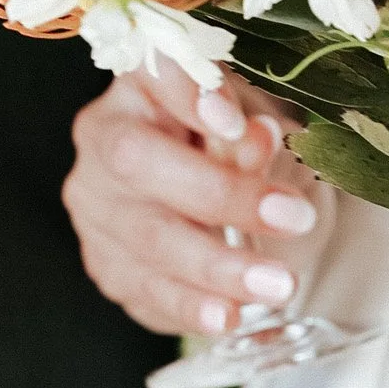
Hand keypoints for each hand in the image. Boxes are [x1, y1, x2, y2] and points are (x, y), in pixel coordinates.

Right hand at [64, 56, 327, 338]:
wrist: (207, 201)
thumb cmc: (232, 147)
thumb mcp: (254, 124)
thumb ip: (253, 131)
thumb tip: (255, 140)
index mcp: (140, 85)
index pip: (151, 72)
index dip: (188, 95)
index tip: (237, 121)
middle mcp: (103, 139)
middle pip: (140, 164)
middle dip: (221, 196)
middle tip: (291, 219)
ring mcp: (97, 206)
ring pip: (145, 238)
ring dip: (215, 267)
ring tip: (274, 286)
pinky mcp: (105, 261)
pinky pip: (143, 290)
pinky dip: (191, 306)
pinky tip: (228, 314)